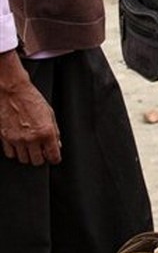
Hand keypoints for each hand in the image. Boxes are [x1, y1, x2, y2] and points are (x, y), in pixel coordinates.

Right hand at [0, 51, 60, 165]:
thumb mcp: (49, 113)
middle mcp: (31, 138)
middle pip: (37, 162)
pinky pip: (11, 154)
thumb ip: (55, 131)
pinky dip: (15, 152)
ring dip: (27, 155)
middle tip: (41, 150)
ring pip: (23, 159)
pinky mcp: (5, 138)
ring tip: (29, 145)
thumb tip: (57, 144)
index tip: (53, 157)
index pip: (53, 156)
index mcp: (46, 132)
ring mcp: (17, 139)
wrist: (12, 91)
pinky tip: (18, 143)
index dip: (54, 158)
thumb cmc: (31, 99)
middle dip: (41, 157)